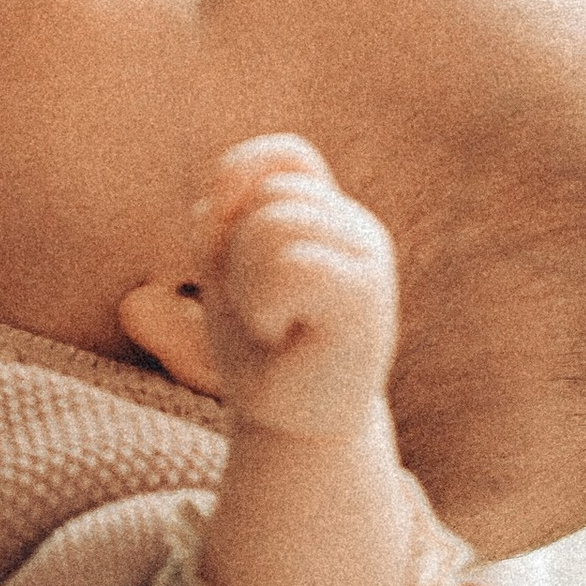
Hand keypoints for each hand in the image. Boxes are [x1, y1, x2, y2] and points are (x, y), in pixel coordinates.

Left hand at [192, 133, 397, 441]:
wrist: (294, 431)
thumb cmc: (258, 349)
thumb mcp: (225, 268)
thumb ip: (223, 217)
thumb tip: (219, 196)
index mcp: (329, 215)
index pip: (288, 155)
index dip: (242, 172)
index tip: (217, 226)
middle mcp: (357, 228)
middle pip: (268, 193)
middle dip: (235, 251)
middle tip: (260, 308)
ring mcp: (368, 260)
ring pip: (272, 224)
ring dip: (247, 281)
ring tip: (271, 321)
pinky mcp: (366, 299)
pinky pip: (291, 264)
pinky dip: (264, 301)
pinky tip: (282, 332)